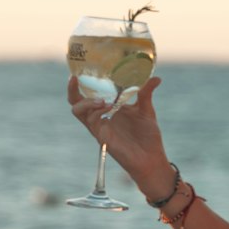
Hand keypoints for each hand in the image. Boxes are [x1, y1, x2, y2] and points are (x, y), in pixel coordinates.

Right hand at [67, 75, 172, 196]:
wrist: (152, 158)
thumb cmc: (148, 136)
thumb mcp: (146, 110)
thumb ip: (146, 93)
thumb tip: (156, 78)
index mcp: (108, 108)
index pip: (88, 94)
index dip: (80, 83)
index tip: (79, 70)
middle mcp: (100, 116)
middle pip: (76, 102)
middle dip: (72, 90)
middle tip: (75, 78)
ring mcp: (99, 127)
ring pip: (78, 110)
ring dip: (87, 101)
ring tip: (103, 99)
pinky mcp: (101, 136)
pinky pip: (91, 121)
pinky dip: (97, 111)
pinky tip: (110, 107)